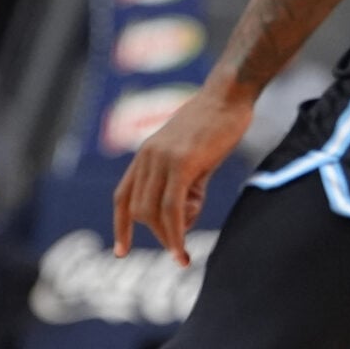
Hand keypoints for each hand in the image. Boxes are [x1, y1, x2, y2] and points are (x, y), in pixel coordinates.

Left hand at [112, 82, 255, 262]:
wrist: (229, 94)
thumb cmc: (217, 125)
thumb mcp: (196, 159)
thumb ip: (187, 187)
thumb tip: (183, 218)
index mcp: (146, 155)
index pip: (123, 196)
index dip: (120, 225)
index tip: (121, 252)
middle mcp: (147, 157)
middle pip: (137, 209)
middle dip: (157, 235)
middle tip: (178, 251)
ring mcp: (161, 159)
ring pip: (152, 212)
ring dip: (167, 239)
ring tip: (183, 253)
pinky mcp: (181, 163)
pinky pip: (170, 208)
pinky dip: (174, 234)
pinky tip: (182, 252)